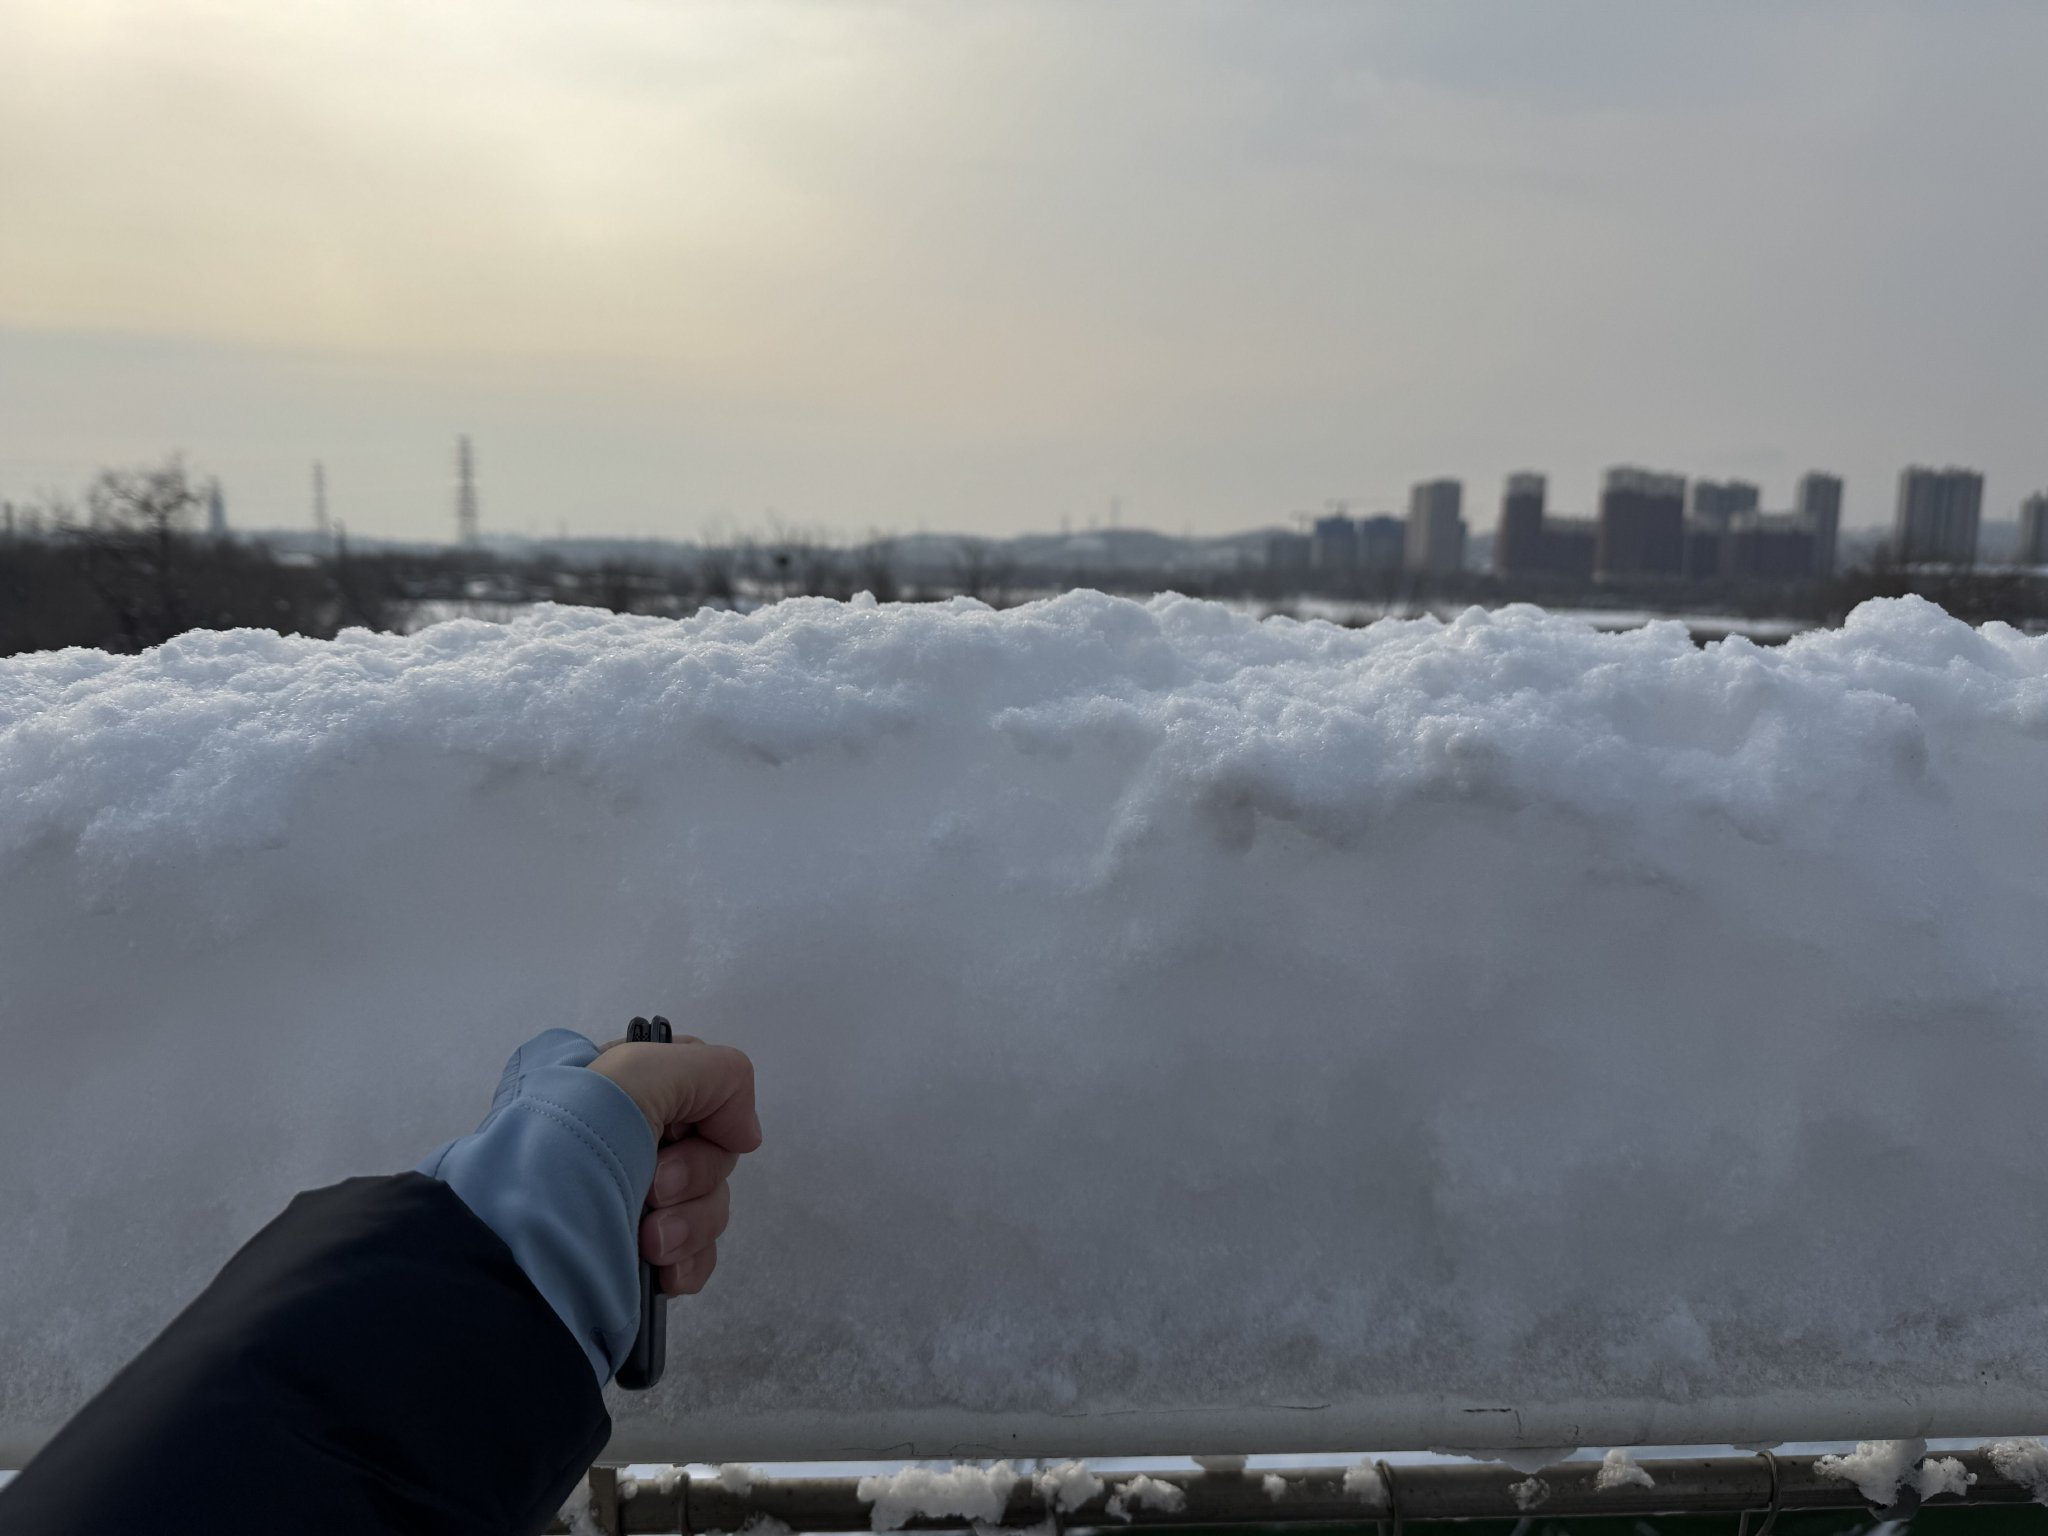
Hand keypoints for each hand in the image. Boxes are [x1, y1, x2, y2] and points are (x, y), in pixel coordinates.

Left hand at [588, 1035, 761, 1296]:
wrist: (520, 1251)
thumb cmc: (571, 1147)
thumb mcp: (639, 1072)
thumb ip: (718, 1074)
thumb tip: (745, 1134)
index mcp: (619, 1090)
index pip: (700, 1085)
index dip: (711, 1107)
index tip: (695, 1129)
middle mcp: (629, 1141)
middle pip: (713, 1149)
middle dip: (696, 1174)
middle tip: (656, 1187)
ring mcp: (633, 1202)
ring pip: (710, 1204)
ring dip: (690, 1223)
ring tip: (649, 1241)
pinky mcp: (637, 1257)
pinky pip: (697, 1254)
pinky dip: (689, 1262)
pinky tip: (663, 1271)